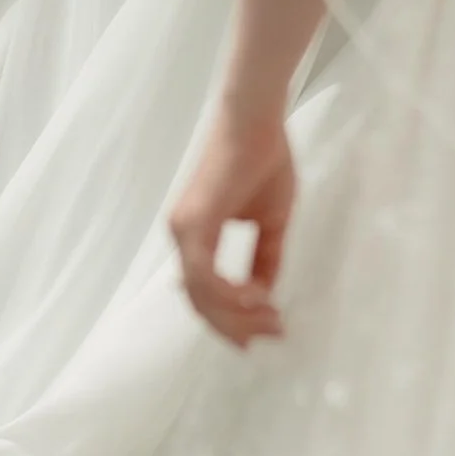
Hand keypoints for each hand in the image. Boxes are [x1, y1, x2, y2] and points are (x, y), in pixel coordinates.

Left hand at [170, 104, 295, 346]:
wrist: (256, 122)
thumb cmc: (264, 162)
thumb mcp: (270, 222)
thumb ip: (265, 259)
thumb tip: (263, 297)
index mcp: (195, 237)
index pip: (205, 294)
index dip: (233, 319)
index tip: (267, 331)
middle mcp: (181, 236)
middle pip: (201, 302)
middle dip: (238, 326)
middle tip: (273, 333)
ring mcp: (183, 230)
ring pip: (201, 295)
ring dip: (238, 314)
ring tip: (272, 318)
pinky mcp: (193, 223)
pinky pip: (204, 275)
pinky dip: (228, 294)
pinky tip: (255, 300)